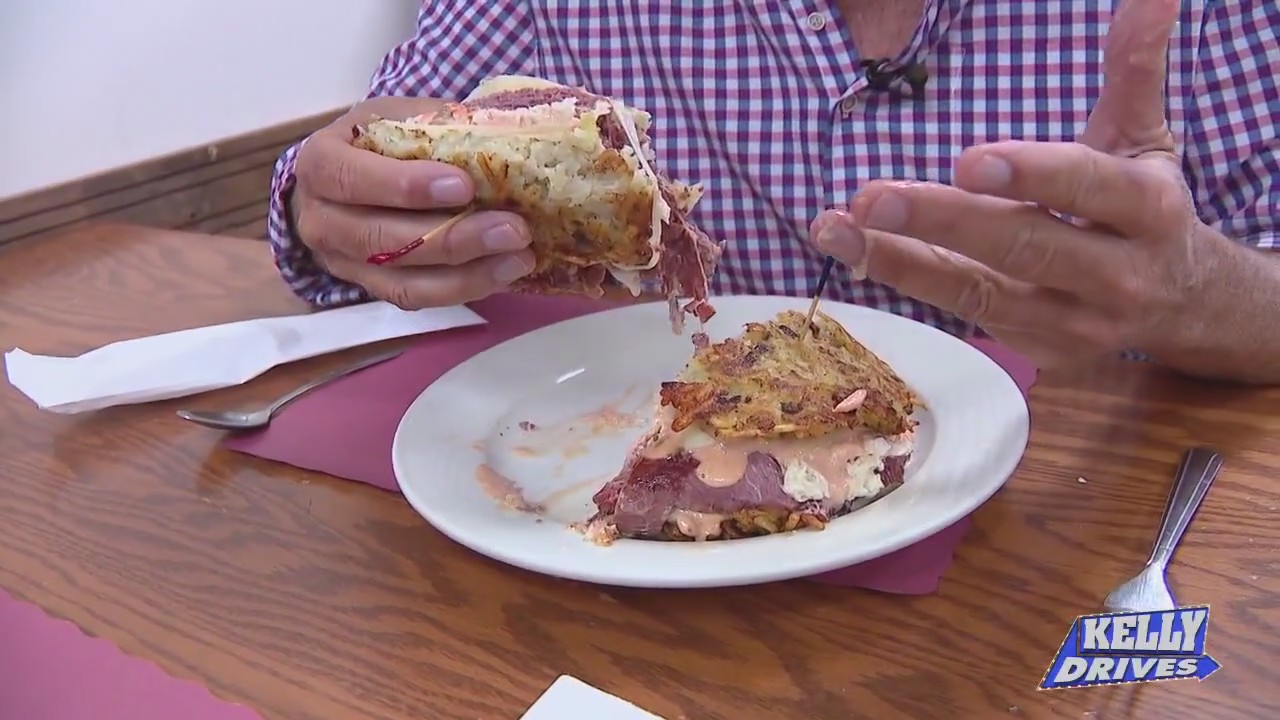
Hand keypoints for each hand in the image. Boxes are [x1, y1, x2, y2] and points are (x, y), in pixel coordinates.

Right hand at [291, 96, 535, 308]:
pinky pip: (416, 298)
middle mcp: (320, 219)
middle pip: (380, 240)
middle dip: (452, 238)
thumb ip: (436, 124)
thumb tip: (499, 135)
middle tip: (512, 229)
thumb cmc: (383, 139)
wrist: (354, 174)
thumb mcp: (399, 116)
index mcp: (320, 164)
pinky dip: (464, 289)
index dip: (404, 186)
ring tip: (519, 257)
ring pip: (402, 281)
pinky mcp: (371, 288)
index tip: (463, 186)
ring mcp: (342, 261)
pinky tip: (504, 273)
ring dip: (467, 274)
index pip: (351, 179)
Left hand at [810, 0, 1222, 367]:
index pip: (1088, 187)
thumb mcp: (1146, 140)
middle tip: (871, 198)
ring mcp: (1073, 325)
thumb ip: (1133, 71)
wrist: (1186, 305)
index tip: (969, 160)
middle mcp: (1115, 277)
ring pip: (977, 294)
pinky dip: (906, 280)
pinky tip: (855, 251)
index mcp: (1147, 211)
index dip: (1031, 175)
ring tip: (836, 230)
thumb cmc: (1145, 211)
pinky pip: (960, 314)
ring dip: (899, 262)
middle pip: (1023, 248)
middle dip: (943, 222)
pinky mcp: (1036, 352)